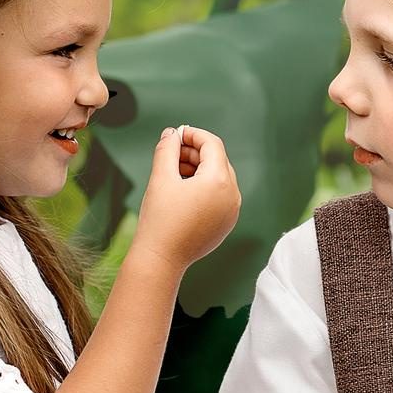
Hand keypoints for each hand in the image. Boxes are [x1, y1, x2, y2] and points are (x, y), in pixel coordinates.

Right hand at [131, 126, 240, 277]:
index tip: (175, 134)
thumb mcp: (161, 178)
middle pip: (217, 160)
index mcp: (219, 181)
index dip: (193, 134)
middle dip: (194, 152)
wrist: (161, 259)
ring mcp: (232, 211)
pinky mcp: (227, 223)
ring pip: (219, 178)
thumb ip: (167, 149)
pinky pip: (220, 196)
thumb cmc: (160, 219)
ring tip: (173, 172)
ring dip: (198, 169)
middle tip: (170, 153)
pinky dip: (204, 187)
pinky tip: (182, 191)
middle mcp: (232, 195)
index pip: (212, 144)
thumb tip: (171, 133)